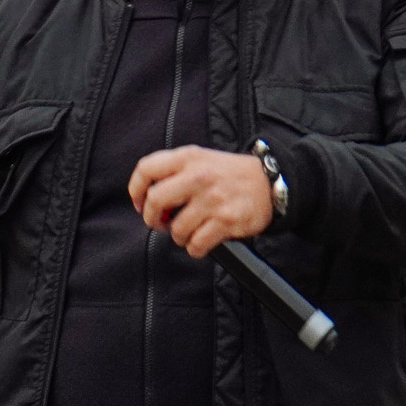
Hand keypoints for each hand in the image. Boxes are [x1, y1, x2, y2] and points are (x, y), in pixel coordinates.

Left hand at [127, 146, 273, 258]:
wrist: (269, 182)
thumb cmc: (229, 174)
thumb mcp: (200, 159)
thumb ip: (174, 173)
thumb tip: (147, 201)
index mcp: (188, 157)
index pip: (146, 169)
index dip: (136, 190)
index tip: (139, 203)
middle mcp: (199, 175)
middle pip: (155, 200)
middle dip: (152, 218)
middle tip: (161, 223)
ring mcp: (213, 199)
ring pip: (176, 228)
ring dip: (179, 236)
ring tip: (190, 231)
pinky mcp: (226, 220)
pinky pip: (196, 244)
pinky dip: (195, 248)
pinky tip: (203, 240)